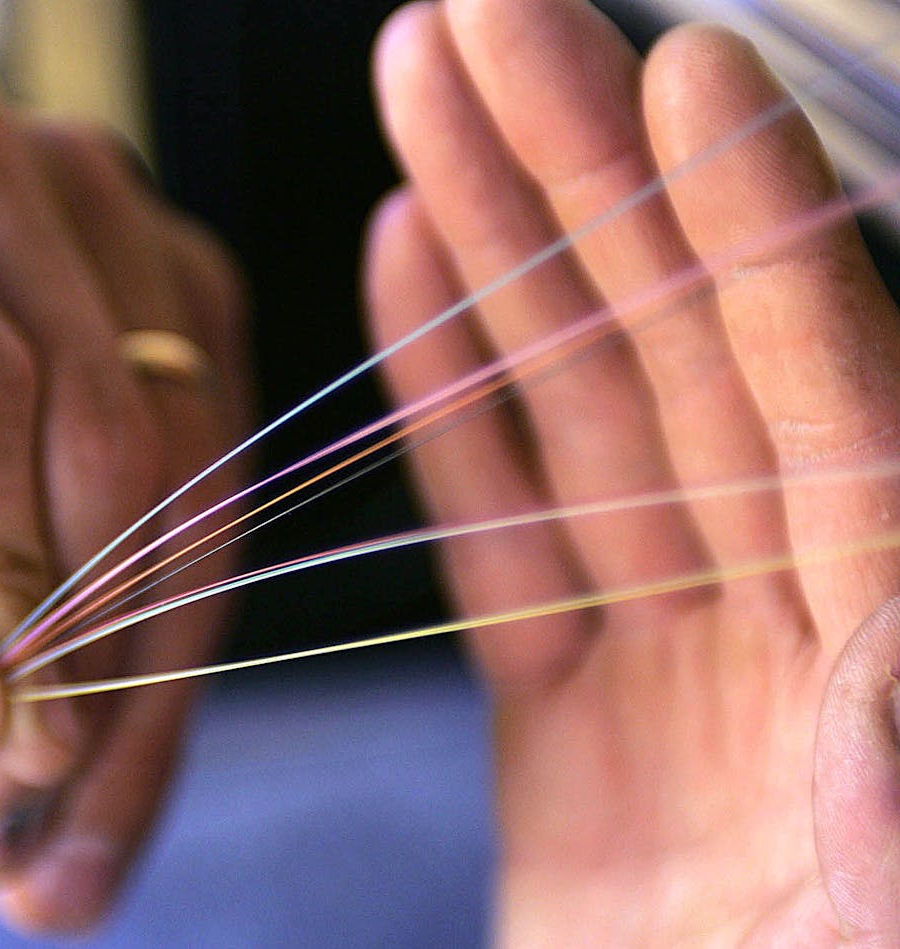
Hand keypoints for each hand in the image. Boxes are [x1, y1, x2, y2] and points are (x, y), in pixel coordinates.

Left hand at [0, 40, 245, 934]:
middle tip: (23, 809)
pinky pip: (225, 438)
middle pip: (91, 402)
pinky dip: (185, 599)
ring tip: (60, 800)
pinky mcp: (158, 264)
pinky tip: (112, 711)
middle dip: (79, 641)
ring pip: (183, 432)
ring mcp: (71, 190)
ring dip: (146, 649)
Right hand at [366, 0, 899, 941]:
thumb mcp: (879, 895)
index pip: (828, 406)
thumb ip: (898, 726)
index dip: (749, 233)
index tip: (671, 76)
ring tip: (428, 113)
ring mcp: (682, 692)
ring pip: (578, 434)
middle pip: (681, 373)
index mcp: (899, 675)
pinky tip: (412, 285)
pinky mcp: (575, 750)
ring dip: (497, 265)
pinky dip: (451, 415)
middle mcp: (808, 649)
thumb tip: (898, 548)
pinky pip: (508, 548)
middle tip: (486, 29)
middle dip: (576, 190)